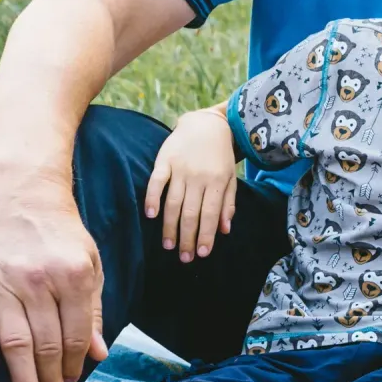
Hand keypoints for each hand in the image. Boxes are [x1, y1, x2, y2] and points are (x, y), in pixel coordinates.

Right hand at [0, 180, 107, 381]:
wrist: (20, 188)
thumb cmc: (60, 229)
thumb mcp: (89, 262)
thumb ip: (93, 307)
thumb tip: (98, 354)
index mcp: (72, 276)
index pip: (75, 336)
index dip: (74, 366)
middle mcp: (39, 281)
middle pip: (46, 345)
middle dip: (49, 381)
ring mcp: (3, 281)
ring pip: (14, 341)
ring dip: (21, 378)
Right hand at [145, 108, 239, 261]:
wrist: (207, 123)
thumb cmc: (220, 155)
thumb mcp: (231, 176)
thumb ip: (227, 203)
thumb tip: (224, 230)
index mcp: (217, 181)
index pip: (210, 214)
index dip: (206, 235)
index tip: (202, 254)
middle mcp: (199, 176)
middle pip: (191, 213)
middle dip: (188, 238)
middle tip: (184, 258)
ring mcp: (180, 168)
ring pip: (173, 202)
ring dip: (170, 226)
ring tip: (168, 245)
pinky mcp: (164, 160)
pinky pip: (156, 181)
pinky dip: (152, 198)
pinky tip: (151, 215)